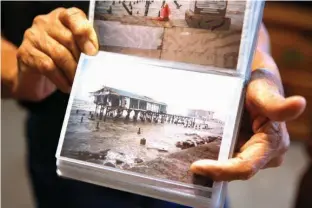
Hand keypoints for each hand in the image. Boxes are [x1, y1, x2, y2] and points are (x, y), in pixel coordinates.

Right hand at [16, 7, 98, 98]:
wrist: (35, 77)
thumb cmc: (61, 60)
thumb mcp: (75, 50)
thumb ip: (85, 47)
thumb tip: (95, 55)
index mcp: (61, 17)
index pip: (73, 17)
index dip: (85, 33)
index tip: (93, 52)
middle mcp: (45, 22)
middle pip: (68, 39)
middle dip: (81, 59)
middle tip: (89, 73)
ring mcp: (33, 36)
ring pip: (59, 54)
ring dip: (72, 72)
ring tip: (79, 81)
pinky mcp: (25, 52)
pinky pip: (48, 67)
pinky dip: (61, 79)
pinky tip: (67, 86)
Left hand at [190, 49, 306, 180]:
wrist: (252, 76)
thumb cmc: (259, 81)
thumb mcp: (263, 89)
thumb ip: (275, 103)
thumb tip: (299, 103)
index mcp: (273, 143)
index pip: (245, 167)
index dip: (222, 171)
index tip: (196, 167)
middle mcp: (265, 153)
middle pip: (235, 170)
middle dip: (212, 170)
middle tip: (185, 164)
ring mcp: (252, 152)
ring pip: (229, 166)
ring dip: (209, 164)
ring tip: (185, 157)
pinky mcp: (242, 147)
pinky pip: (225, 158)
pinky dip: (211, 157)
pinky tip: (193, 151)